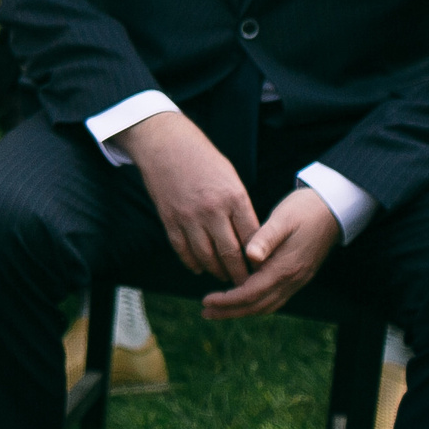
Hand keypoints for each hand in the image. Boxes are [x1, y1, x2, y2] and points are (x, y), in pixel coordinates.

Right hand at [116, 110, 260, 284]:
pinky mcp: (169, 219)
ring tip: (224, 278)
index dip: (258, 259)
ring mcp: (189, 216)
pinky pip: (182, 250)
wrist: (165, 144)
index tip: (264, 270)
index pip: (252, 238)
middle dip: (239, 273)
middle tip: (246, 284)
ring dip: (217, 271)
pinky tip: (199, 268)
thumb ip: (239, 207)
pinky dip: (192, 263)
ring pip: (206, 256)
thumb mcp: (230, 177)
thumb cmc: (203, 159)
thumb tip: (250, 237)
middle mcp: (212, 210)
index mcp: (233, 197)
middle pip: (230, 253)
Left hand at [202, 187, 340, 319]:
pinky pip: (275, 299)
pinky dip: (256, 303)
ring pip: (267, 306)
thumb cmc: (304, 210)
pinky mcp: (299, 276)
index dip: (227, 300)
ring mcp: (297, 280)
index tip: (206, 300)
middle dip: (230, 311)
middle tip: (205, 312)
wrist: (333, 209)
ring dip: (242, 310)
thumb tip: (250, 256)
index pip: (251, 293)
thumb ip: (265, 238)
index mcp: (285, 267)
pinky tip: (243, 298)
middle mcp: (292, 280)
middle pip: (257, 306)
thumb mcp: (283, 219)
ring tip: (218, 309)